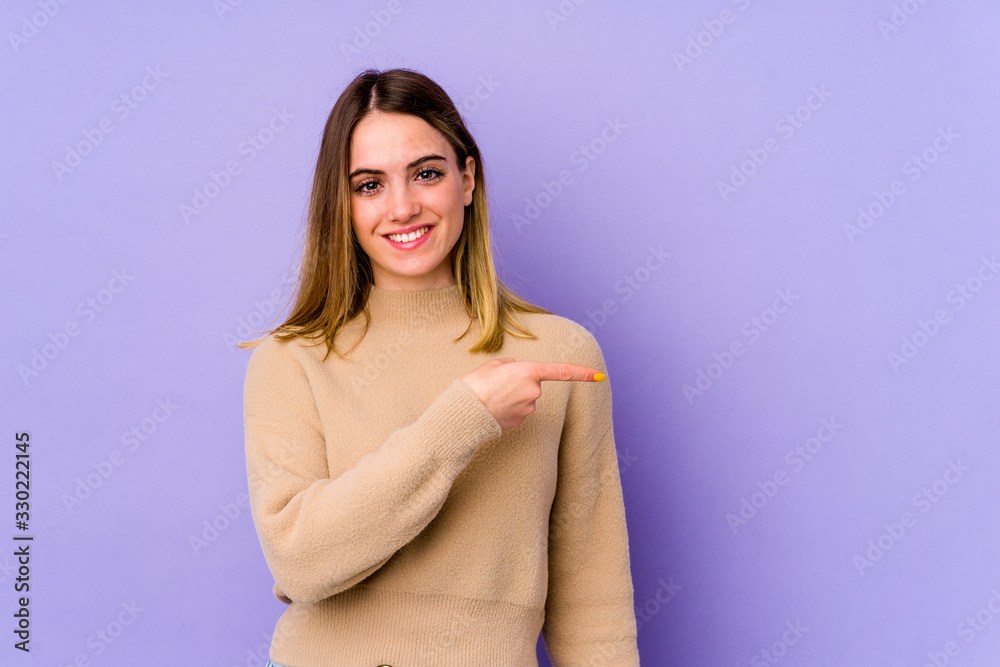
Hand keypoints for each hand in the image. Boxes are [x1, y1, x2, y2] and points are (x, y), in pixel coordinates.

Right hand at [460, 358, 603, 431]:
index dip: (582, 373)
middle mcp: (533, 391)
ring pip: (525, 399)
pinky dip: (508, 409)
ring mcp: (528, 409)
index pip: (562, 372)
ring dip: (512, 397)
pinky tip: (493, 409)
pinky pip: (518, 411)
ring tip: (492, 397)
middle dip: (519, 383)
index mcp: (528, 372)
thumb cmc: (475, 385)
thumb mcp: (492, 366)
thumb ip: (510, 365)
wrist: (464, 413)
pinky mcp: (520, 422)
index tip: (599, 376)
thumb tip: (516, 370)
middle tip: (496, 384)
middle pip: (533, 385)